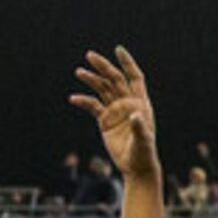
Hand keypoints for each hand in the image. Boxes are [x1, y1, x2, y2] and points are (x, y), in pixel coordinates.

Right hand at [70, 45, 159, 180]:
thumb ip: (139, 128)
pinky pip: (93, 106)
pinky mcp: (105, 120)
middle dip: (103, 67)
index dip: (127, 63)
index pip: (134, 77)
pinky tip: (74, 98)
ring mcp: (116, 111)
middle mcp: (128, 103)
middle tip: (90, 55)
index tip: (118, 50)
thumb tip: (135, 115)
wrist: (135, 168)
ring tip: (79, 72)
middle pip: (114, 79)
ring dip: (92, 80)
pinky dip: (84, 101)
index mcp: (140, 103)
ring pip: (102, 89)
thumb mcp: (143, 141)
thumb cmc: (143, 154)